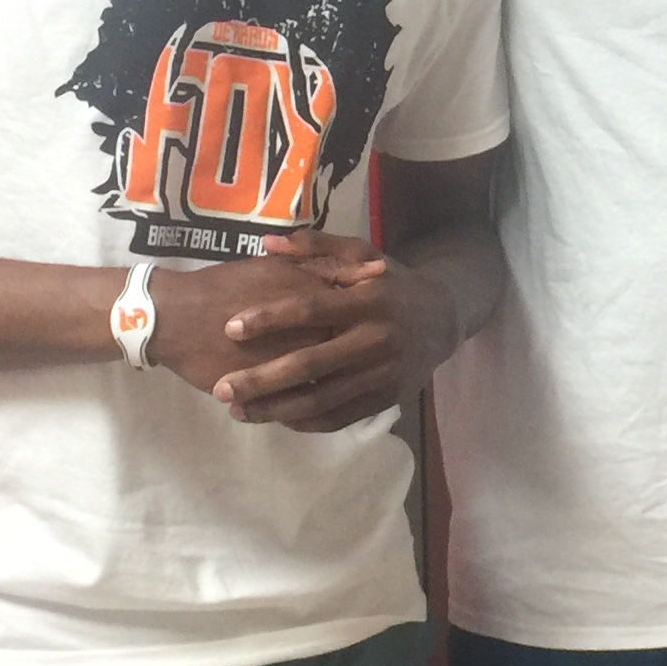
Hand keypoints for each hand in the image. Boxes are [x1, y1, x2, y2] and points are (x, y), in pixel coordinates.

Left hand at [157, 235, 457, 431]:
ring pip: (322, 400)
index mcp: (366, 299)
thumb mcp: (361, 253)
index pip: (310, 310)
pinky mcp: (386, 399)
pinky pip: (340, 416)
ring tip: (238, 411)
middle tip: (222, 388)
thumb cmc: (391, 282)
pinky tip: (276, 418)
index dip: (269, 319)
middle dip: (261, 379)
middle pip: (309, 365)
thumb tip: (267, 243)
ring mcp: (383, 374)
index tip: (229, 327)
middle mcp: (376, 339)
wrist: (444, 317)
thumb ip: (315, 246)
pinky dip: (306, 422)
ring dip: (276, 409)